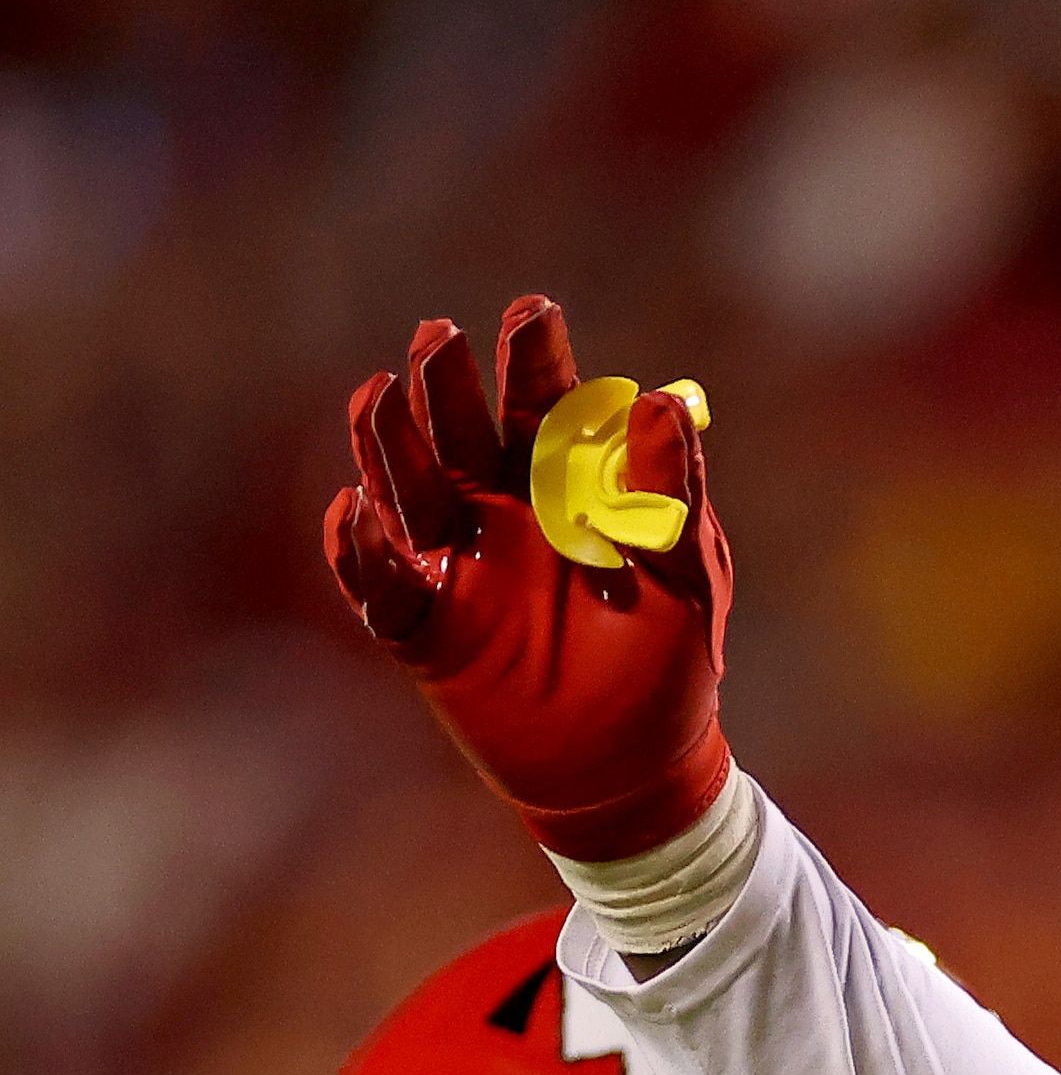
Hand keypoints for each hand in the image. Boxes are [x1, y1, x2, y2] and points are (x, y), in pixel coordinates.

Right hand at [322, 295, 733, 860]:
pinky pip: (379, 583)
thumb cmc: (671, 660)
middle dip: (445, 382)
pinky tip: (356, 515)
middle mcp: (499, 510)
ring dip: (388, 444)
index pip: (544, 406)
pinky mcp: (422, 626)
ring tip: (376, 396)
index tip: (533, 310)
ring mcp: (454, 564)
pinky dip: (361, 551)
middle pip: (459, 430)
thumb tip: (666, 398)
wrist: (637, 764)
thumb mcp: (689, 575)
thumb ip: (674, 493)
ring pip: (407, 489)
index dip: (535, 358)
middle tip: (438, 335)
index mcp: (566, 486)